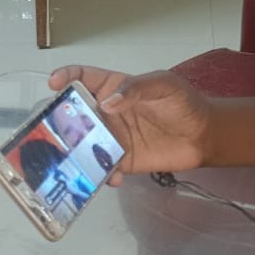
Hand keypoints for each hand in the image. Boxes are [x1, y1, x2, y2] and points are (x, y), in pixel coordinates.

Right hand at [49, 66, 212, 185]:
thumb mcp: (164, 85)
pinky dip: (101, 175)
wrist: (203, 135)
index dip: (66, 77)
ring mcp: (111, 138)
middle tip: (52, 130)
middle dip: (58, 120)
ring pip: (82, 144)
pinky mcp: (121, 161)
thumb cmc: (183, 103)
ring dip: (73, 152)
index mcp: (113, 88)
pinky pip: (102, 168)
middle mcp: (105, 113)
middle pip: (73, 114)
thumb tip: (107, 102)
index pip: (82, 78)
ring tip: (71, 160)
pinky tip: (112, 177)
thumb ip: (136, 88)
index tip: (55, 84)